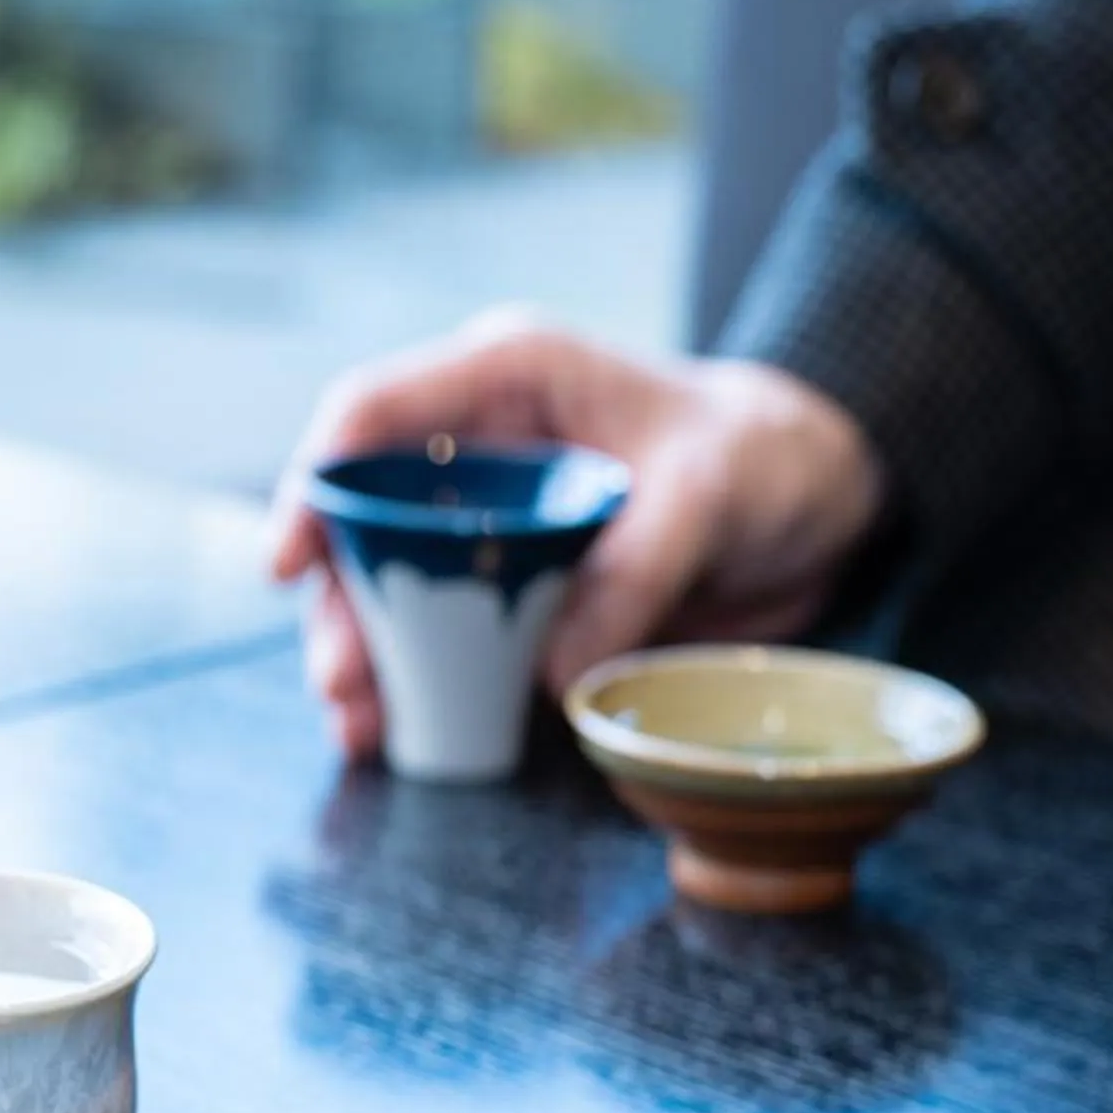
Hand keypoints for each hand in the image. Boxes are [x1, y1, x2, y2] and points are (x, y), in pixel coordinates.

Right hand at [268, 316, 886, 760]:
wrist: (822, 504)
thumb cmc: (765, 455)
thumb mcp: (712, 492)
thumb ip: (635, 569)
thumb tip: (552, 672)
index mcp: (507, 379)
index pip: (372, 414)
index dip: (315, 483)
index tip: (291, 562)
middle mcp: (480, 448)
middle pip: (366, 518)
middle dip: (341, 602)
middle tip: (340, 680)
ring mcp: (493, 523)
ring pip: (394, 586)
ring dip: (370, 655)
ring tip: (362, 725)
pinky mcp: (519, 588)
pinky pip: (449, 634)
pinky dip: (423, 683)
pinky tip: (402, 733)